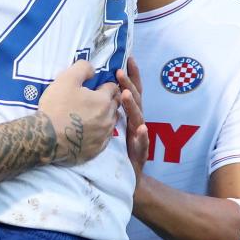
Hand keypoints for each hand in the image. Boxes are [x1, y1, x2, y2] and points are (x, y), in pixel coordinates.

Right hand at [36, 59, 120, 164]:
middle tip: (94, 100)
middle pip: (115, 106)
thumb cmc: (56, 107)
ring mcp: (103, 136)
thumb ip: (83, 68)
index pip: (113, 88)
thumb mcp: (66, 79)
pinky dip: (98, 134)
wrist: (45, 138)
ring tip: (92, 116)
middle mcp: (108, 119)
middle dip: (108, 101)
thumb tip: (93, 69)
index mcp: (103, 101)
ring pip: (111, 123)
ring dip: (105, 117)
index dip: (105, 85)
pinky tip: (88, 132)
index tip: (96, 87)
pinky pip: (103, 139)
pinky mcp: (96, 150)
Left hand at [120, 56, 148, 184]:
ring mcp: (140, 138)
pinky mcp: (140, 154)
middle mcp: (137, 123)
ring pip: (138, 118)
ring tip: (125, 95)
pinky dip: (142, 136)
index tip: (128, 59)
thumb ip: (109, 110)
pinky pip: (143, 144)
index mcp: (130, 115)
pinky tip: (141, 129)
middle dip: (129, 85)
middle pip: (135, 100)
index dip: (131, 76)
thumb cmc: (118, 151)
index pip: (132, 91)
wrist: (129, 180)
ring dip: (132, 105)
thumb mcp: (112, 127)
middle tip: (119, 73)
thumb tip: (96, 91)